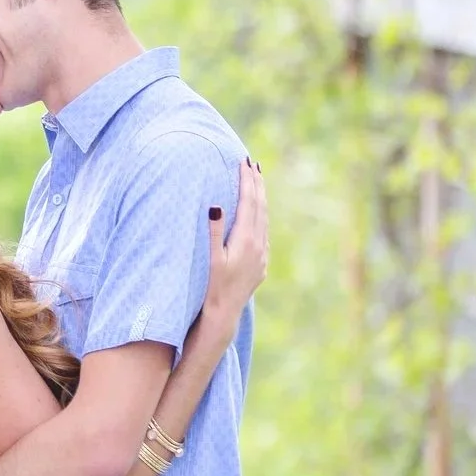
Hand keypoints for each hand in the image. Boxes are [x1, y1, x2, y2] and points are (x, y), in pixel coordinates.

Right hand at [204, 158, 268, 317]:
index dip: (247, 181)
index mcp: (246, 240)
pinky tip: (256, 211)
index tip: (244, 162)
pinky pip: (264, 231)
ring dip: (260, 198)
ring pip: (264, 218)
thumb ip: (214, 231)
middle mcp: (259, 244)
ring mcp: (262, 254)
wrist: (225, 312)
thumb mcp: (211, 258)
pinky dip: (260, 215)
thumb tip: (215, 206)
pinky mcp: (262, 262)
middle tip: (252, 163)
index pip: (248, 203)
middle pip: (260, 207)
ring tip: (256, 180)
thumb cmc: (213, 285)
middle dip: (256, 183)